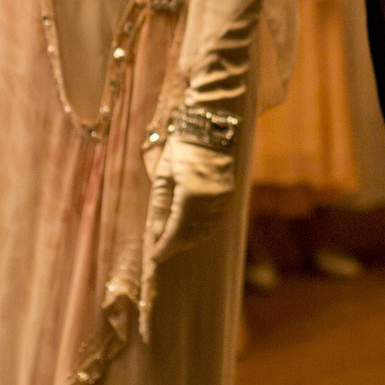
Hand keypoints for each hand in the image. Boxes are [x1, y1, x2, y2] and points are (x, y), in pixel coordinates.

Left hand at [146, 139, 236, 261]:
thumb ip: (161, 206)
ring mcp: (224, 198)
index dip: (164, 247)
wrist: (210, 127)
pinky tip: (193, 230)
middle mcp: (211, 200)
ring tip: (175, 242)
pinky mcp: (230, 194)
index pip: (176, 231)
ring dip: (190, 240)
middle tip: (161, 251)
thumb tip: (156, 232)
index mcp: (191, 195)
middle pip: (192, 234)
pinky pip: (217, 220)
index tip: (154, 257)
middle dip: (176, 246)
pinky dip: (204, 229)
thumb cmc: (182, 147)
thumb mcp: (164, 175)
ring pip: (207, 230)